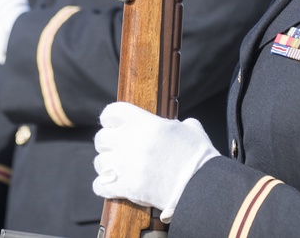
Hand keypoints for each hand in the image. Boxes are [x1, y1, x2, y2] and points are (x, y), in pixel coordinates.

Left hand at [93, 102, 218, 221]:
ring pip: (99, 162)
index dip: (110, 118)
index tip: (113, 124)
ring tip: (117, 169)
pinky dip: (104, 187)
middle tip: (117, 149)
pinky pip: (100, 185)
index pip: (112, 112)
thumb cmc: (198, 157)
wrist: (200, 186)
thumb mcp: (190, 130)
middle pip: (101, 138)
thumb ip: (178, 124)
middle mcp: (131, 140)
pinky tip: (112, 187)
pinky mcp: (125, 187)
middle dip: (107, 144)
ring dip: (107, 166)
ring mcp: (126, 164)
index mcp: (145, 123)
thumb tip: (180, 125)